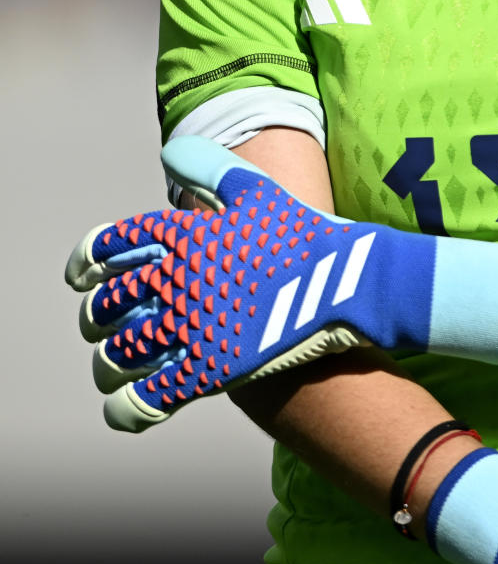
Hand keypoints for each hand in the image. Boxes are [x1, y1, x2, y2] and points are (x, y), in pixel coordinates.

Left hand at [65, 136, 497, 430]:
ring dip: (111, 363)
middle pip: (111, 303)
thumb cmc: (305, 235)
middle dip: (97, 316)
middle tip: (98, 323)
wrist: (349, 283)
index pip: (113, 246)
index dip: (88, 261)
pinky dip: (129, 408)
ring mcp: (192, 327)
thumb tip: (169, 153)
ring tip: (113, 368)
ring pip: (123, 353)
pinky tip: (126, 410)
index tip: (80, 274)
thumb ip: (210, 170)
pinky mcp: (209, 370)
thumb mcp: (257, 191)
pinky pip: (151, 397)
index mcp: (184, 235)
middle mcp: (178, 280)